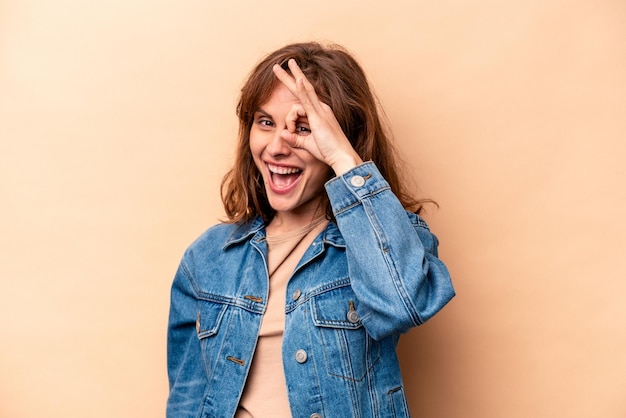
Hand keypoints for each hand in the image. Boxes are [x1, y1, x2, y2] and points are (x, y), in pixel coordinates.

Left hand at [272, 59, 362, 174]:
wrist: (342, 156)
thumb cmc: (328, 152)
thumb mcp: (308, 144)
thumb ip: (295, 139)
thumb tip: (282, 134)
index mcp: (319, 113)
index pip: (304, 95)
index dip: (295, 85)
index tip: (289, 76)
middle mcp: (321, 108)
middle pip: (303, 86)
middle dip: (291, 74)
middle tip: (277, 65)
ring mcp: (321, 111)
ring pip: (302, 91)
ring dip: (290, 78)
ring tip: (277, 67)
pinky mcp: (318, 117)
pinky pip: (308, 101)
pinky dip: (302, 90)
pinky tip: (297, 79)